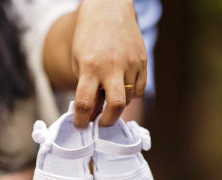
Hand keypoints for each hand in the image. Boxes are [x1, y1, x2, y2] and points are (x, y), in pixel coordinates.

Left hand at [70, 0, 146, 126]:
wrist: (108, 10)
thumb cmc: (88, 39)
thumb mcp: (79, 63)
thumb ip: (85, 89)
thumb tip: (91, 116)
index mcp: (90, 67)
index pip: (84, 102)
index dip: (81, 120)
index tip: (80, 126)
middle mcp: (111, 67)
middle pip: (115, 106)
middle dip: (108, 121)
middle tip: (101, 123)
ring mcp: (130, 64)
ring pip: (128, 99)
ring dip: (117, 104)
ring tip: (108, 94)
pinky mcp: (143, 61)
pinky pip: (139, 90)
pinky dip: (130, 94)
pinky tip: (121, 85)